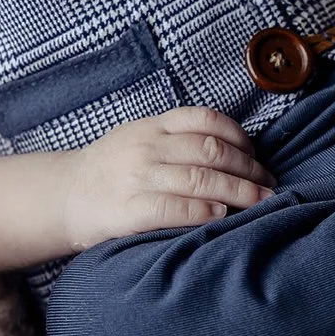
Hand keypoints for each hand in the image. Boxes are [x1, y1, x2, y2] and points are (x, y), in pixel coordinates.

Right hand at [60, 106, 277, 252]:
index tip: (256, 155)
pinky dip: (203, 211)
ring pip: (200, 179)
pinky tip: (222, 215)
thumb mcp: (140, 138)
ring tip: (260, 202)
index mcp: (152, 126)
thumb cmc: (112, 170)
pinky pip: (174, 208)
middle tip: (269, 185)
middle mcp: (147, 146)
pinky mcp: (129, 209)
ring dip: (239, 192)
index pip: (205, 120)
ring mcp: (137, 177)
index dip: (240, 137)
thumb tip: (234, 150)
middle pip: (212, 151)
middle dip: (249, 169)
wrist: (65, 196)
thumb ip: (177, 139)